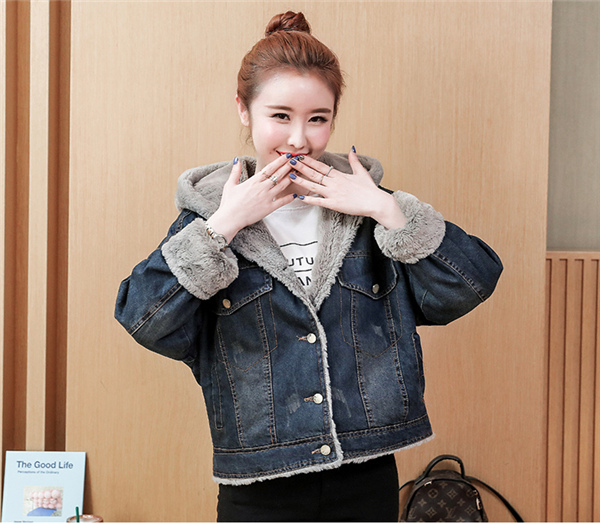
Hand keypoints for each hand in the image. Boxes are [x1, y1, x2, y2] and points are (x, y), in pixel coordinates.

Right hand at [207, 154, 296, 241]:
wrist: (230, 218)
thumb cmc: (229, 203)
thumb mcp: (230, 185)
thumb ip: (235, 171)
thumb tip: (237, 160)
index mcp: (253, 181)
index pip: (269, 168)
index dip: (280, 161)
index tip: (287, 156)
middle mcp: (262, 187)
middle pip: (278, 174)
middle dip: (288, 166)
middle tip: (297, 161)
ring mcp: (266, 198)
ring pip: (282, 185)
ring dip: (290, 178)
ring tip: (298, 173)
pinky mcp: (269, 208)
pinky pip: (282, 202)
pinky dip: (289, 198)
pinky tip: (295, 194)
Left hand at [288, 149, 406, 228]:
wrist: (376, 202)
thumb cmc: (369, 189)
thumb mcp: (361, 172)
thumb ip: (354, 161)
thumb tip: (352, 148)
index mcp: (340, 175)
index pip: (321, 166)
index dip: (309, 161)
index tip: (300, 156)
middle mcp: (335, 183)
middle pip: (314, 173)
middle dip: (301, 167)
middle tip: (289, 162)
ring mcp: (334, 193)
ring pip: (314, 186)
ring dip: (301, 181)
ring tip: (290, 176)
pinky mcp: (335, 204)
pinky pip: (319, 201)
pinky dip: (309, 199)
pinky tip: (300, 198)